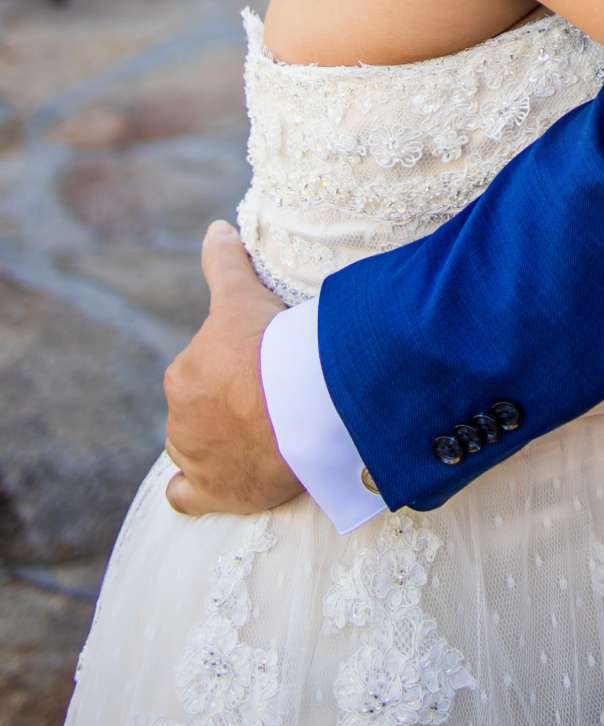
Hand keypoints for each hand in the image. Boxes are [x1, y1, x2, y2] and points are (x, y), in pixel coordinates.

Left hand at [163, 221, 302, 515]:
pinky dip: (194, 490)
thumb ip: (224, 263)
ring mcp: (195, 461)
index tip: (262, 369)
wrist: (302, 409)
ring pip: (196, 450)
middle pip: (199, 412)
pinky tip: (214, 481)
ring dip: (218, 444)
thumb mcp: (243, 296)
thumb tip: (214, 228)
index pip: (200, 373)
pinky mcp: (213, 494)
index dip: (231, 369)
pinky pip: (187, 497)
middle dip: (225, 407)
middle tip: (268, 401)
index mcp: (184, 375)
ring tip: (260, 436)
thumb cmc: (273, 349)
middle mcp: (180, 421)